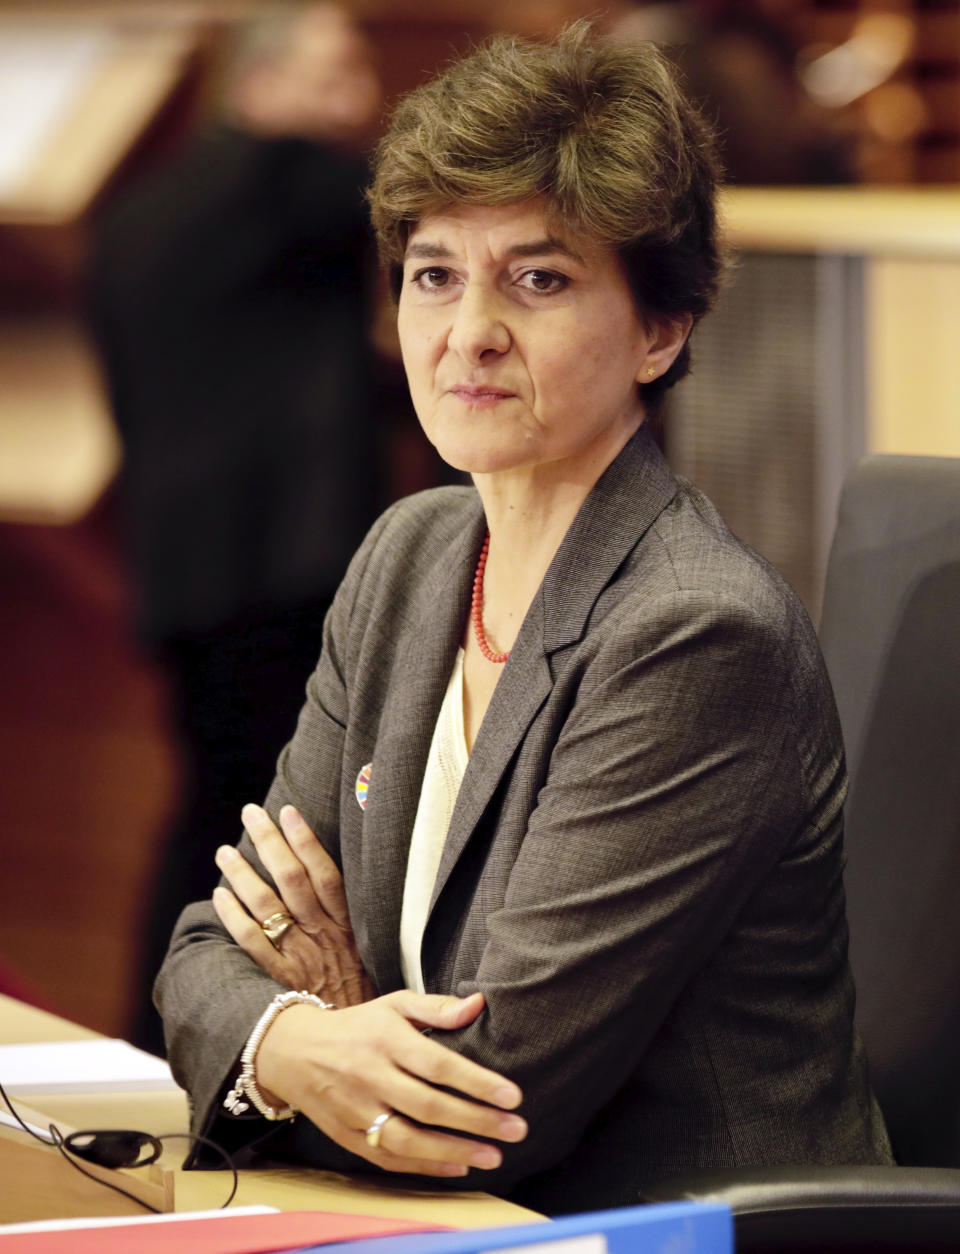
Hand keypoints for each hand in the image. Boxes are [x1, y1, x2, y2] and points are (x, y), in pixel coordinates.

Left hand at [213, 803, 372, 1006]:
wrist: (358, 1047)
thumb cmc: (366, 1000)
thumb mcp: (373, 955)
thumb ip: (353, 924)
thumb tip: (335, 885)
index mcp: (348, 926)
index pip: (325, 874)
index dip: (306, 841)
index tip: (290, 812)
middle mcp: (322, 936)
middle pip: (292, 880)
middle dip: (270, 843)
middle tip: (251, 814)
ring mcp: (299, 957)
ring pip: (266, 906)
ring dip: (243, 875)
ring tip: (225, 851)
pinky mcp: (280, 981)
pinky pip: (252, 944)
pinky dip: (234, 918)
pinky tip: (219, 896)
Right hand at [256, 990, 527, 1177]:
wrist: (294, 1052)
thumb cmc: (358, 1026)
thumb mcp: (394, 1004)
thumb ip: (437, 1007)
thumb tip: (478, 1004)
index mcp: (386, 1039)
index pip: (437, 1065)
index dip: (476, 1082)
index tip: (512, 1095)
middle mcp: (370, 1076)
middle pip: (428, 1106)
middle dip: (476, 1121)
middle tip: (516, 1130)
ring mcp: (357, 1110)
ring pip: (408, 1139)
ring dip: (454, 1152)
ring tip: (493, 1156)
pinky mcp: (348, 1136)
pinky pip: (389, 1157)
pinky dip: (424, 1166)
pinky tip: (458, 1166)